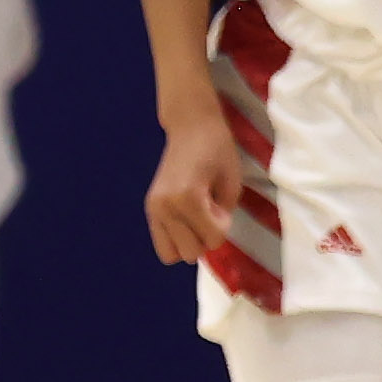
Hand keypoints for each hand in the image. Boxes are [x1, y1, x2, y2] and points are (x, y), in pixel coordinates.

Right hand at [146, 102, 242, 265]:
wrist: (191, 126)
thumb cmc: (218, 150)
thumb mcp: (232, 184)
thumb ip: (223, 216)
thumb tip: (210, 239)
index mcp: (188, 198)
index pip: (212, 240)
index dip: (223, 226)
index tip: (221, 203)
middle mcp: (165, 207)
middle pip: (190, 253)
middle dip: (205, 237)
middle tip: (210, 210)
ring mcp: (153, 209)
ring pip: (171, 254)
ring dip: (189, 241)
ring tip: (196, 217)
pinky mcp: (148, 209)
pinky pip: (162, 243)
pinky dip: (177, 238)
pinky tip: (186, 218)